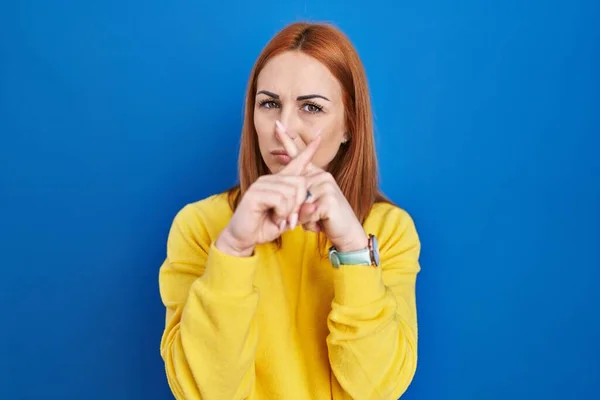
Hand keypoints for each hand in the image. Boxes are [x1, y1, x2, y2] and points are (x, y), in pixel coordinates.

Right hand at [215, 135, 320, 256]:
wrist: (243, 238)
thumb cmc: (265, 227)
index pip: (296, 163)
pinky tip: (274, 218)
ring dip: (289, 211)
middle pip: (300, 182)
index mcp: (279, 182)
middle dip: (299, 204)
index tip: (319, 136)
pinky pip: (281, 199)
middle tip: (290, 219)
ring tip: (279, 219)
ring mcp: (261, 184)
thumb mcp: (289, 220)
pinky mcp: (256, 193)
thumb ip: (302, 212)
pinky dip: (282, 213)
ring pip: (291, 192)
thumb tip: (314, 205)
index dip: (308, 151)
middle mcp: (270, 178)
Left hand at [275, 121, 367, 251]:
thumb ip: (298, 196)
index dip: (287, 141)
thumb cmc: (327, 219)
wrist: (347, 233)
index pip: (300, 156)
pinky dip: (309, 223)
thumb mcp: (310, 205)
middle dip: (294, 211)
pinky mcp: (327, 199)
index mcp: (316, 174)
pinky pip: (305, 213)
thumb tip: (287, 188)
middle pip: (292, 190)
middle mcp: (322, 176)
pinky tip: (320, 224)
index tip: (276, 125)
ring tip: (317, 221)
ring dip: (303, 219)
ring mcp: (325, 186)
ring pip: (297, 203)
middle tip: (310, 219)